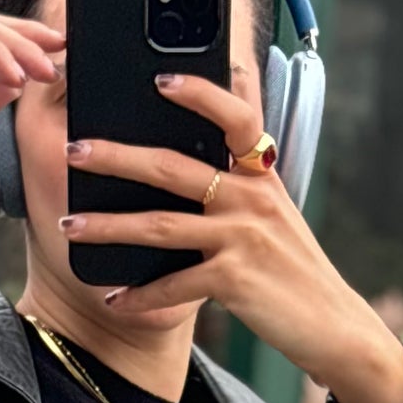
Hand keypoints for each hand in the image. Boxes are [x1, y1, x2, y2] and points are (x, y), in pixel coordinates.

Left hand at [58, 68, 402, 402]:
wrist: (332, 325)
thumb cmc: (294, 268)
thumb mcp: (276, 210)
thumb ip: (245, 174)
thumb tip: (210, 137)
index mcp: (261, 175)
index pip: (236, 116)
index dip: (201, 93)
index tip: (160, 77)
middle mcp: (252, 199)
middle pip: (173, 167)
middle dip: (116, 157)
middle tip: (74, 149)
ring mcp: (243, 238)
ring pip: (160, 225)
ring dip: (108, 226)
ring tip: (69, 224)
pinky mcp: (235, 281)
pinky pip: (174, 286)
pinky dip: (140, 295)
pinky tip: (114, 300)